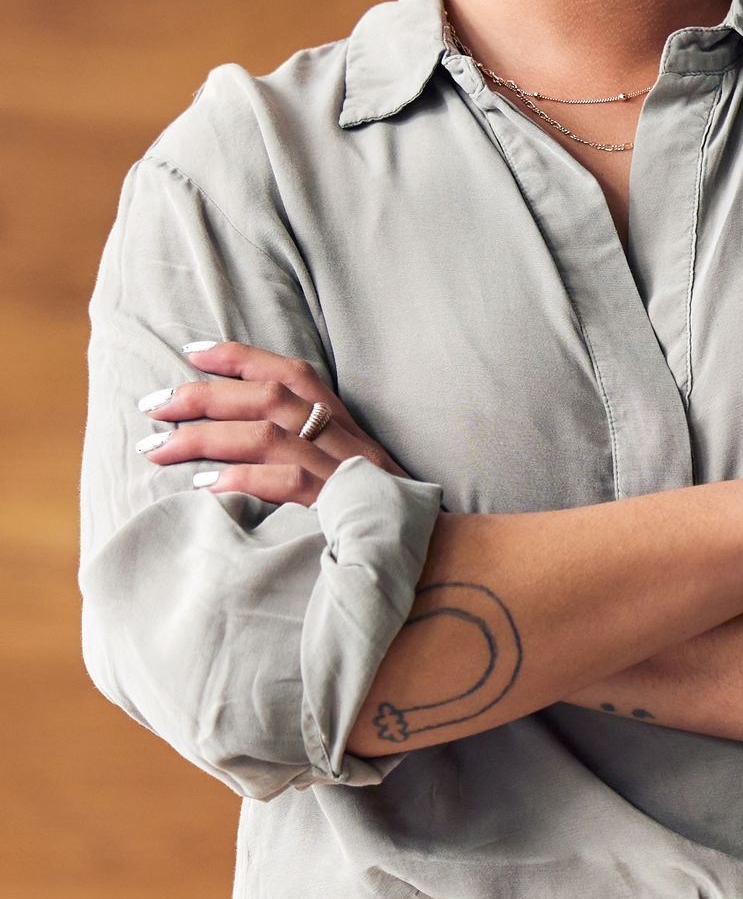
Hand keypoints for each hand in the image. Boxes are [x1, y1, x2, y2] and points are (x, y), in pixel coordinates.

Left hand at [132, 339, 406, 507]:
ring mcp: (344, 469)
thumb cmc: (381, 506)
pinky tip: (205, 484)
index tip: (191, 351)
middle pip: (268, 397)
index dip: (240, 356)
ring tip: (157, 449)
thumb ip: (305, 441)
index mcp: (342, 418)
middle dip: (203, 396)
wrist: (434, 547)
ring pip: (268, 435)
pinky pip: (287, 483)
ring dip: (206, 438)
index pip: (289, 370)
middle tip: (152, 404)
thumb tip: (237, 431)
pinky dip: (242, 478)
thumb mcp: (346, 462)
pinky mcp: (343, 504)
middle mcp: (343, 435)